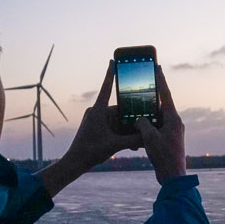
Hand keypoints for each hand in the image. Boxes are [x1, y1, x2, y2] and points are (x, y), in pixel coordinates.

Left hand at [40, 61, 141, 198]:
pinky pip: (114, 128)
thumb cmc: (90, 151)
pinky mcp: (99, 129)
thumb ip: (133, 139)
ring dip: (129, 130)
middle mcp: (97, 112)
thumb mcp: (115, 145)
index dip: (111, 74)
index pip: (106, 88)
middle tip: (146, 122)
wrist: (75, 163)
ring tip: (139, 140)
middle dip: (132, 119)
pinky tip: (133, 145)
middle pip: (120, 110)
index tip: (113, 60)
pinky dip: (123, 135)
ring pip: (118, 121)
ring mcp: (98, 121)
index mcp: (98, 110)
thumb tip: (149, 137)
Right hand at [135, 65, 186, 183]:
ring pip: (157, 118)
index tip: (157, 66)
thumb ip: (142, 123)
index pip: (165, 94)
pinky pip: (156, 128)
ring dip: (146, 115)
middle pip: (160, 105)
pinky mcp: (168, 140)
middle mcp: (175, 123)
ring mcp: (172, 131)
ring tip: (135, 109)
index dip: (160, 80)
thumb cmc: (164, 156)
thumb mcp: (149, 137)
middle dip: (149, 99)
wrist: (173, 177)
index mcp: (173, 118)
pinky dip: (147, 126)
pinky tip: (137, 127)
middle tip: (140, 88)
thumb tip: (139, 120)